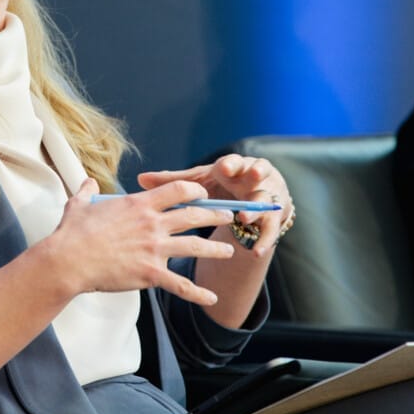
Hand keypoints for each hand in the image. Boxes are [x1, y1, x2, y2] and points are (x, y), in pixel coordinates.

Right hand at [47, 178, 235, 305]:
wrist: (69, 261)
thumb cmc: (73, 233)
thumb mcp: (80, 205)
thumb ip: (88, 191)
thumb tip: (88, 183)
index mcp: (139, 204)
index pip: (177, 191)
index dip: (194, 191)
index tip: (202, 194)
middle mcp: (152, 224)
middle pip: (193, 216)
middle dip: (214, 215)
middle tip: (227, 217)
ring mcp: (154, 249)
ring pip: (194, 247)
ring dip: (214, 250)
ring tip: (228, 252)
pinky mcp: (151, 273)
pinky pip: (181, 285)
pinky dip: (198, 293)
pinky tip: (212, 297)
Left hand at [138, 154, 293, 257]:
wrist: (253, 191)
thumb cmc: (223, 182)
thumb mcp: (202, 180)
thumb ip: (174, 182)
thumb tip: (140, 179)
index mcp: (235, 166)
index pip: (234, 161)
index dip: (230, 164)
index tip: (223, 168)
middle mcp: (254, 178)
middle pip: (257, 174)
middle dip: (255, 175)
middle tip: (252, 177)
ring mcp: (266, 197)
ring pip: (265, 202)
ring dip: (257, 210)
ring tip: (244, 220)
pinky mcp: (272, 217)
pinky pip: (270, 230)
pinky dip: (264, 240)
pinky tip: (255, 252)